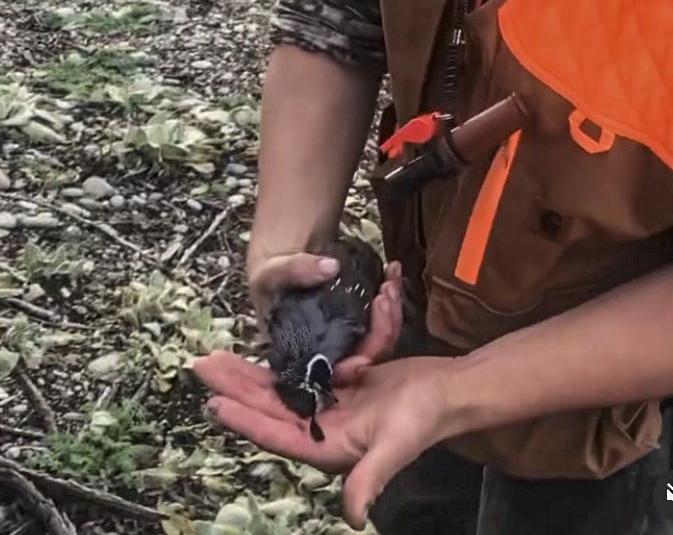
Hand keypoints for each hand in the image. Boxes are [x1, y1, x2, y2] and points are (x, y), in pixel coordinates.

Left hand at [192, 351, 449, 530]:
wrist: (445, 393)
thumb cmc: (422, 419)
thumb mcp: (396, 446)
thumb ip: (372, 478)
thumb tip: (355, 519)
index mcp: (328, 448)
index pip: (276, 434)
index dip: (244, 420)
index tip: (213, 402)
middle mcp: (321, 431)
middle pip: (268, 409)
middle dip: (234, 388)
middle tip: (201, 364)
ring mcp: (327, 408)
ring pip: (278, 390)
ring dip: (248, 375)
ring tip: (219, 357)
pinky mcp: (336, 388)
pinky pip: (299, 375)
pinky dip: (278, 364)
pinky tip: (259, 353)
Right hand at [247, 248, 403, 358]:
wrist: (283, 264)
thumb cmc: (271, 276)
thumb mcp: (273, 273)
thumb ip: (297, 270)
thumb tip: (331, 267)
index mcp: (304, 354)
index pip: (333, 373)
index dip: (351, 370)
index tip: (364, 359)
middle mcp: (331, 350)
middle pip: (365, 354)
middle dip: (383, 329)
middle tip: (385, 295)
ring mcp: (349, 335)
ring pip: (380, 336)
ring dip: (391, 310)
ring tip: (391, 280)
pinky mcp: (361, 318)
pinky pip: (382, 315)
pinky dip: (390, 294)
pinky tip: (392, 269)